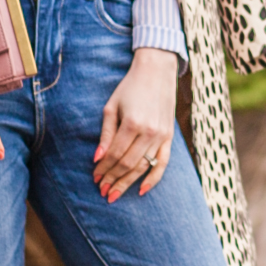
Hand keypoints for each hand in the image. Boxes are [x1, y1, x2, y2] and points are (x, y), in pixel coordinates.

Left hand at [93, 48, 177, 202]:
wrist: (157, 72)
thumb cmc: (129, 87)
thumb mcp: (111, 107)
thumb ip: (106, 134)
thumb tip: (97, 158)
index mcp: (132, 123)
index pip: (115, 154)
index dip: (104, 168)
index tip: (94, 178)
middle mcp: (149, 132)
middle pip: (128, 164)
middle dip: (113, 179)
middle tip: (102, 192)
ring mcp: (162, 136)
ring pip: (143, 167)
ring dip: (128, 183)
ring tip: (114, 194)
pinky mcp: (170, 137)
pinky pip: (163, 163)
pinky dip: (153, 179)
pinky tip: (142, 191)